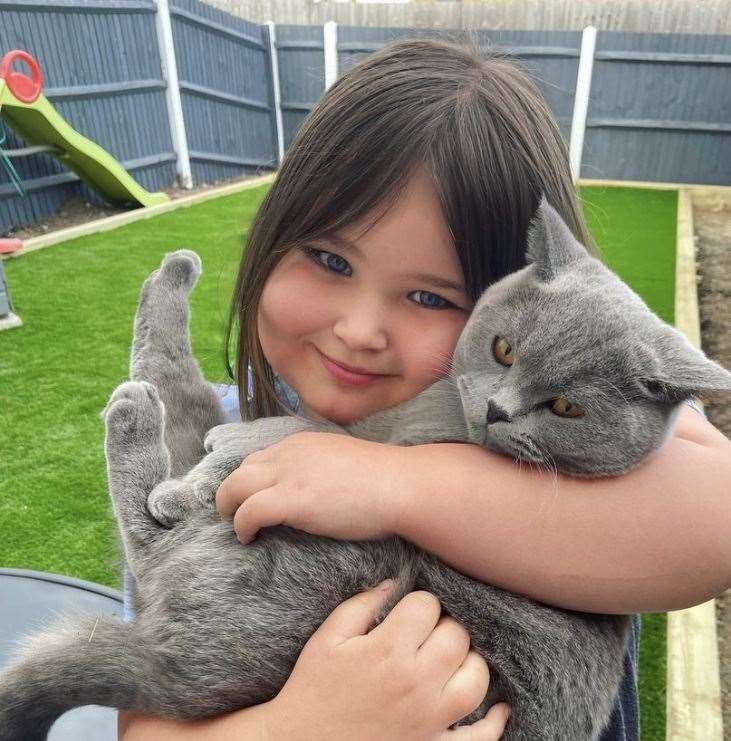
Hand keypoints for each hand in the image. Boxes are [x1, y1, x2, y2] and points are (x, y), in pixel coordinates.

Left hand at [216, 431, 407, 542]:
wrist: (400, 485)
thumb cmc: (384, 479)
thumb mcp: (343, 461)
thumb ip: (321, 468)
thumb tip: (315, 489)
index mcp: (302, 444)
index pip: (261, 458)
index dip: (253, 481)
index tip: (255, 500)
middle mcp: (289, 453)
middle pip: (241, 470)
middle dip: (232, 493)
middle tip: (237, 516)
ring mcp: (288, 475)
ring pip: (234, 487)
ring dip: (229, 509)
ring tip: (237, 529)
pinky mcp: (290, 500)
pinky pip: (248, 512)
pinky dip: (241, 527)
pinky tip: (250, 539)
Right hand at [263, 581, 510, 739]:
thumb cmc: (312, 689)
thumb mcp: (328, 639)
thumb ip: (361, 604)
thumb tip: (394, 583)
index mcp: (386, 651)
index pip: (427, 606)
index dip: (419, 604)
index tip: (409, 613)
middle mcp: (415, 683)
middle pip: (456, 636)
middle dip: (444, 627)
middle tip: (428, 634)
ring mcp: (430, 720)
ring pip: (476, 678)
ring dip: (469, 662)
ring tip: (451, 660)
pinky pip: (480, 737)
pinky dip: (495, 722)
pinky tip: (498, 708)